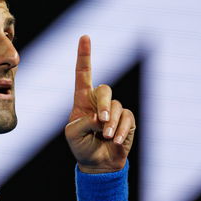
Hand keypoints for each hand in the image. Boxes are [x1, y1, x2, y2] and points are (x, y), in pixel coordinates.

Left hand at [65, 35, 135, 172]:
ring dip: (111, 124)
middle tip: (101, 121)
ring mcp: (114, 110)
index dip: (84, 55)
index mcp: (82, 100)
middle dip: (104, 105)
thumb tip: (103, 117)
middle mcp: (98, 102)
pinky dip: (121, 130)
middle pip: (105, 89)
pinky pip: (127, 118)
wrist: (97, 163)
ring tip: (106, 137)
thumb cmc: (81, 146)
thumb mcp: (73, 134)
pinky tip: (115, 141)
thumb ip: (84, 122)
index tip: (85, 37)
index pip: (83, 74)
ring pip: (116, 107)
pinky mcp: (127, 120)